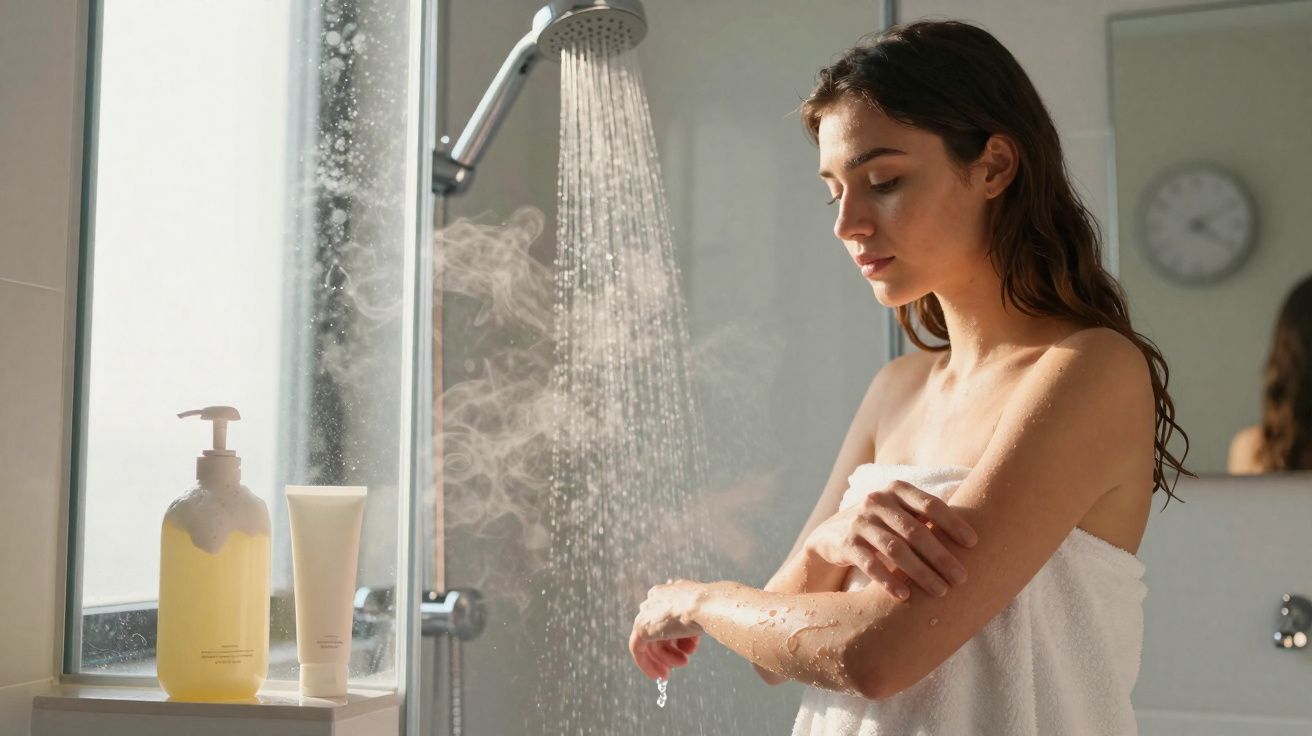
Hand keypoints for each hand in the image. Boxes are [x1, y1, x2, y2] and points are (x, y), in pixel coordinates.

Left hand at [628, 578, 704, 680]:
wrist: (705, 605)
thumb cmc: (711, 607)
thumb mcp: (703, 611)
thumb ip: (691, 619)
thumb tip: (690, 634)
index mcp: (668, 593)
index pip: (668, 617)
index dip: (678, 637)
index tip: (686, 650)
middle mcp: (654, 600)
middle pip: (659, 630)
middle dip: (670, 649)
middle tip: (682, 662)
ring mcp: (646, 613)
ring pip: (652, 642)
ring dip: (668, 658)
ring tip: (684, 663)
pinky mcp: (642, 627)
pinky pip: (638, 649)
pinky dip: (647, 664)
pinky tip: (660, 676)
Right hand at [805, 480, 977, 599]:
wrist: (831, 533)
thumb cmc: (881, 524)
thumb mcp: (900, 511)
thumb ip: (927, 515)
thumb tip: (979, 530)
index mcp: (897, 490)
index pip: (931, 504)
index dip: (953, 524)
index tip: (974, 544)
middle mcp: (877, 501)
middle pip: (916, 531)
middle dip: (941, 556)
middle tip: (962, 578)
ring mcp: (860, 522)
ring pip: (895, 549)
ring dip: (920, 572)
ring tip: (940, 591)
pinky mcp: (846, 543)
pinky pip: (870, 564)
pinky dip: (888, 581)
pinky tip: (904, 596)